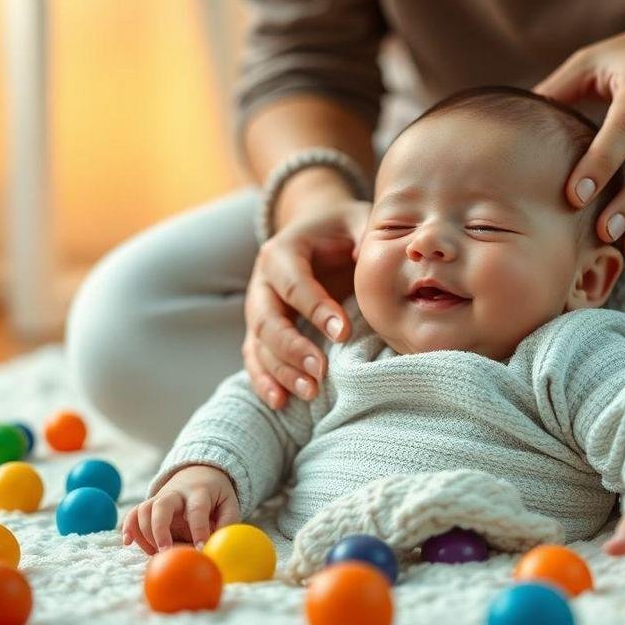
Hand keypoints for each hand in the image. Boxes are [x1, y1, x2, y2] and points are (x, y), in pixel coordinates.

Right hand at [122, 465, 239, 554]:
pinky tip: (128, 543)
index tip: (200, 549)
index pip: (197, 510)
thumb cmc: (216, 496)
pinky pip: (134, 513)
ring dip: (145, 533)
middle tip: (165, 551)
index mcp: (199, 492)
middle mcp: (176, 493)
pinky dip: (129, 527)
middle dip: (160, 529)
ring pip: (144, 510)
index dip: (198, 530)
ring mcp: (160, 498)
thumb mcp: (229, 504)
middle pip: (161, 505)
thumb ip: (226, 524)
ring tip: (156, 552)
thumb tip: (220, 547)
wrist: (199, 473)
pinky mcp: (150, 505)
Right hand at [244, 192, 370, 408]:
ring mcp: (259, 309)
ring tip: (309, 393)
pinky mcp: (261, 331)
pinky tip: (280, 403)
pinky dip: (264, 381)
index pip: (294, 284)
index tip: (343, 332)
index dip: (315, 309)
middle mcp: (262, 282)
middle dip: (292, 348)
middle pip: (268, 319)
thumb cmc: (342, 229)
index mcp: (282, 253)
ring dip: (280, 371)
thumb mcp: (355, 221)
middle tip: (320, 371)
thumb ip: (364, 233)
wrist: (316, 232)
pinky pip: (255, 358)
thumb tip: (369, 259)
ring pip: (259, 344)